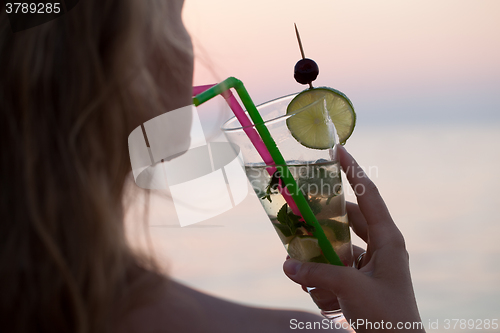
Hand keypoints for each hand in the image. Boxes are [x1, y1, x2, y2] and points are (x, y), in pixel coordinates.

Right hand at [283, 145, 424, 331]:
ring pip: (338, 248)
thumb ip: (316, 274)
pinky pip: (338, 271)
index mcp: (388, 239)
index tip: (338, 150)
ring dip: (321, 261)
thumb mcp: (350, 290)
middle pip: (347, 220)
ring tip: (309, 276)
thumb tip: (286, 265)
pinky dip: (325, 283)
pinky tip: (323, 300)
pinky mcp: (363, 281)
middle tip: (301, 215)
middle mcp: (381, 247)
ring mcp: (372, 265)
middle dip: (324, 222)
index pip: (369, 194)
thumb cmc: (387, 317)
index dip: (354, 170)